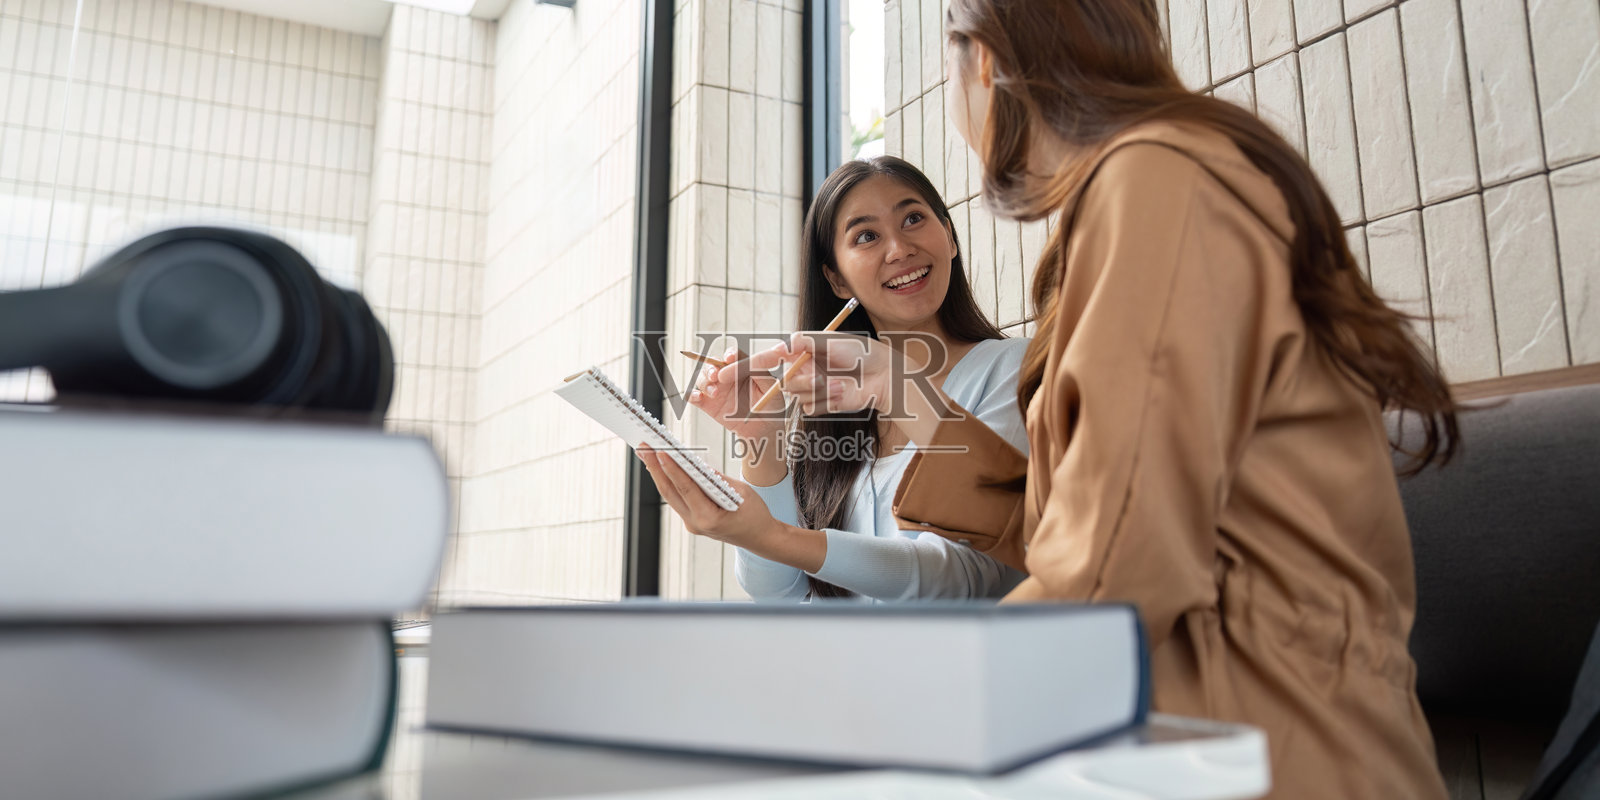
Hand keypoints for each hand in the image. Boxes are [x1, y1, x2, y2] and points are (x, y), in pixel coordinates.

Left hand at [637, 445, 777, 545]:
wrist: (761, 538)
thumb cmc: (755, 515)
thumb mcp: (740, 491)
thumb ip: (716, 478)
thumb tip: (695, 463)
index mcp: (709, 518)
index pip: (685, 488)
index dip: (671, 468)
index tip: (659, 451)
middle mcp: (696, 523)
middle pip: (670, 492)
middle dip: (655, 468)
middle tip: (644, 448)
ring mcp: (692, 524)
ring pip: (670, 496)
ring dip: (658, 474)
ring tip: (647, 455)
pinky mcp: (692, 521)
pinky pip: (678, 499)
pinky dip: (670, 482)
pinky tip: (662, 469)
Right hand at [687, 348, 783, 439]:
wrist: (764, 429)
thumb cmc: (770, 406)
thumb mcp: (772, 388)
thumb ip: (762, 374)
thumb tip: (752, 363)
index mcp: (743, 368)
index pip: (734, 356)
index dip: (730, 354)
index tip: (730, 358)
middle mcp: (727, 376)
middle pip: (713, 363)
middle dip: (711, 367)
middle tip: (716, 376)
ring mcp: (717, 389)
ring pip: (702, 377)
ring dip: (704, 382)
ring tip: (714, 393)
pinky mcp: (708, 404)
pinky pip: (694, 395)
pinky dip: (692, 394)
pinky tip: (698, 397)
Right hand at [747, 332, 905, 415]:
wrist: (882, 375)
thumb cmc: (860, 352)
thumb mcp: (830, 341)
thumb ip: (803, 341)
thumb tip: (779, 347)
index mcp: (806, 353)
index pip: (780, 357)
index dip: (771, 359)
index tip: (772, 359)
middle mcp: (807, 370)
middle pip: (786, 382)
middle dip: (803, 382)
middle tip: (820, 379)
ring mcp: (814, 388)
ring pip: (798, 396)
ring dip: (820, 392)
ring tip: (842, 386)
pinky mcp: (823, 404)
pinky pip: (810, 408)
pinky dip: (826, 402)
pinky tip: (842, 395)